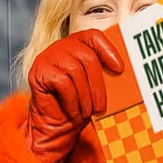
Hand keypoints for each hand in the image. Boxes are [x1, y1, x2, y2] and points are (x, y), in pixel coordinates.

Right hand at [22, 30, 123, 162]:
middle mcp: (61, 46)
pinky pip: (62, 82)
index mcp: (77, 45)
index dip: (109, 50)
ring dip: (85, 96)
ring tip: (87, 112)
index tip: (120, 69)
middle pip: (88, 57)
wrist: (54, 126)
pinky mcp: (39, 70)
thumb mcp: (94, 89)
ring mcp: (48, 56)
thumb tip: (124, 76)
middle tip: (101, 107)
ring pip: (75, 71)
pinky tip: (74, 112)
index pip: (94, 36)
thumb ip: (104, 76)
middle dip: (98, 85)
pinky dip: (72, 101)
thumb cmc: (77, 106)